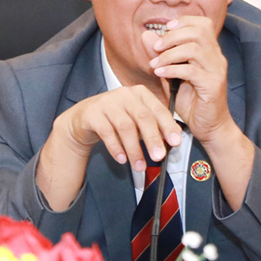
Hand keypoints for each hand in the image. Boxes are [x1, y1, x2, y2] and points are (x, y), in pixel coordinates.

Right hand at [55, 86, 182, 171]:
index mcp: (140, 93)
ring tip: (140, 166)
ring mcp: (107, 102)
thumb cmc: (116, 119)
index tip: (176, 142)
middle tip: (159, 157)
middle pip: (142, 117)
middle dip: (152, 138)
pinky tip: (122, 159)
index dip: (168, 126)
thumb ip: (156, 127)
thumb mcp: (137, 120)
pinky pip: (106, 132)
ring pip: (125, 126)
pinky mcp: (92, 113)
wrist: (84, 118)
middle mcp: (124, 94)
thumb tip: (175, 138)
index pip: (158, 109)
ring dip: (134, 149)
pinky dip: (116, 148)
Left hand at [141, 17, 231, 143]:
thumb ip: (161, 55)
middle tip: (156, 47)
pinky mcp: (212, 85)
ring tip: (155, 63)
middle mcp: (216, 58)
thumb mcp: (172, 75)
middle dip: (173, 36)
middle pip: (198, 31)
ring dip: (170, 53)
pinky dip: (172, 69)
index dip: (183, 22)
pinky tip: (160, 73)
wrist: (210, 127)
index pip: (202, 24)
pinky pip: (191, 71)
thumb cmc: (192, 102)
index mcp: (209, 52)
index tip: (165, 29)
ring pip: (194, 48)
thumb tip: (146, 35)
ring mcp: (216, 71)